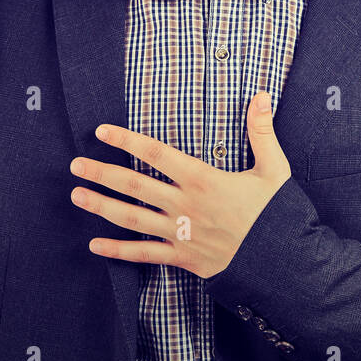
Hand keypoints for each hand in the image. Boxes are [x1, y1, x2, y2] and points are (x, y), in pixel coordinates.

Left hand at [69, 92, 290, 278]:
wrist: (285, 264)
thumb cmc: (278, 216)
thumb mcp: (274, 169)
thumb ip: (262, 132)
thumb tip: (262, 95)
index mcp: (203, 179)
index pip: (156, 154)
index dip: (126, 140)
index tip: (102, 131)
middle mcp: (184, 206)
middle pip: (134, 185)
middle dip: (102, 173)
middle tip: (75, 164)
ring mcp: (181, 233)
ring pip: (132, 218)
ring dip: (101, 206)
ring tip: (76, 196)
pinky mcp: (183, 258)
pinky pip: (145, 254)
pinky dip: (119, 251)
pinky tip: (96, 246)